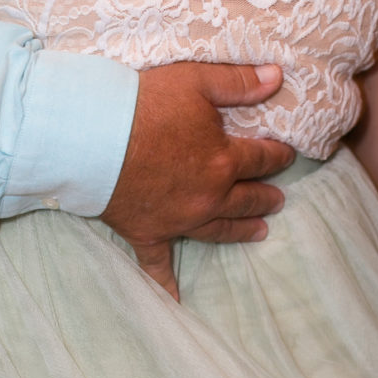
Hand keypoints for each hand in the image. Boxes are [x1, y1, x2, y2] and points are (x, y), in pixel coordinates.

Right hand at [102, 62, 294, 265]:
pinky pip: (158, 265)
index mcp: (224, 160)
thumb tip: (276, 77)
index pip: (262, 158)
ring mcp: (178, 219)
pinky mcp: (146, 232)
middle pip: (246, 199)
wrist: (91, 136)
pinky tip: (176, 300)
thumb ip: (238, 82)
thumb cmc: (144, 104)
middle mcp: (209, 196)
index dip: (277, 155)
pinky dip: (167, 283)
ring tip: (259, 233)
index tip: (286, 156)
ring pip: (218, 230)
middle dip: (265, 197)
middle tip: (277, 200)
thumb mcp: (196, 81)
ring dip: (240, 230)